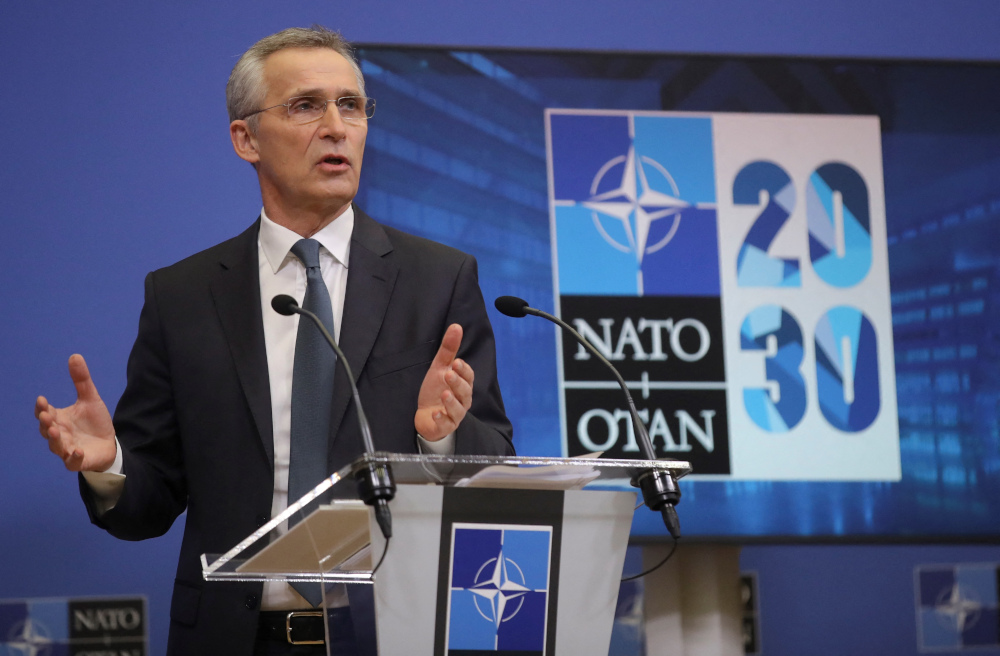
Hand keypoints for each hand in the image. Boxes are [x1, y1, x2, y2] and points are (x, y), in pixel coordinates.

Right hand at [35, 354, 116, 471]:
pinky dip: (73, 457)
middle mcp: (59, 434)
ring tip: (56, 430)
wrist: (109, 444)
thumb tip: (75, 355)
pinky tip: (77, 451)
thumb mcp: (90, 399)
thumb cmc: (94, 422)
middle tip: (46, 415)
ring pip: (55, 446)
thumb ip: (81, 380)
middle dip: (45, 422)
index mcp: (59, 419)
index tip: (42, 399)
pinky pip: (72, 462)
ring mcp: (67, 448)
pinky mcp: (78, 461)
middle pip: (46, 429)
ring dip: (54, 439)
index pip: (44, 413)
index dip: (41, 408)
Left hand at [415, 324, 473, 440]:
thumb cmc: (436, 390)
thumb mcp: (439, 368)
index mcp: (463, 385)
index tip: (456, 362)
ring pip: (458, 409)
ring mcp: (454, 415)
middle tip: (449, 374)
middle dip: (458, 383)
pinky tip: (435, 413)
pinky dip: (441, 419)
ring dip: (452, 402)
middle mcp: (462, 400)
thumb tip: (456, 326)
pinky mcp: (444, 426)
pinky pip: (446, 424)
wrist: (426, 416)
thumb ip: (448, 349)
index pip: (468, 377)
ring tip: (444, 394)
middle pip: (465, 392)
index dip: (464, 370)